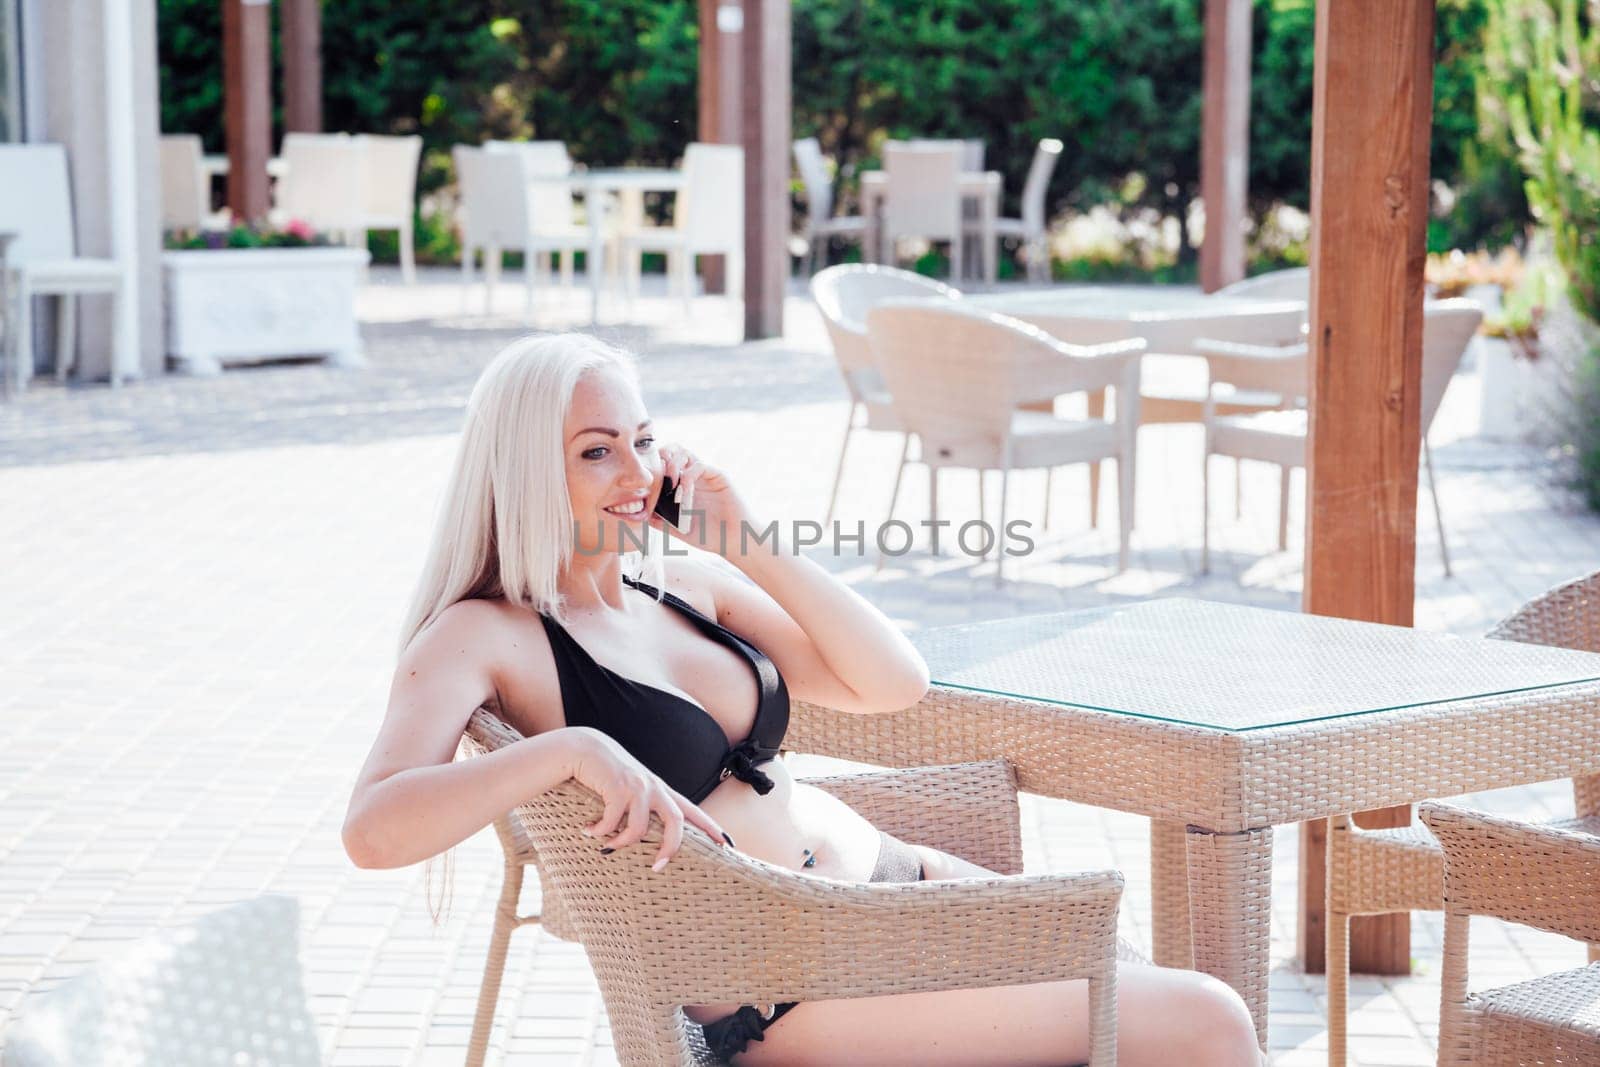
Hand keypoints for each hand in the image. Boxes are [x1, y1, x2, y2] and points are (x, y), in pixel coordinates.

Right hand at [562, 727, 728, 870]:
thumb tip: (644, 838)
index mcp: (660, 790)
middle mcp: (654, 787)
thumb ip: (642, 808)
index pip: (692, 811)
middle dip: (670, 847)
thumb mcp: (631, 790)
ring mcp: (638, 786)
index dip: (711, 828)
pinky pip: (612, 822)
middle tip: (658, 867)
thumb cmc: (607, 774)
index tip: (728, 845)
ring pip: (639, 829)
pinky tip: (587, 830)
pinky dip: (599, 832)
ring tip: (605, 847)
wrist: (584, 748)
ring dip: (620, 843)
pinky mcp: (618, 787)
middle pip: (676, 821)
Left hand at [651, 443, 751, 557]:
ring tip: (669, 484)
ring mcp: (705, 475)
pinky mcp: (718, 476)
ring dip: (672, 465)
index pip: (664, 464)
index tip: (645, 484)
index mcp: (682, 486)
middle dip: (661, 459)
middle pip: (672, 451)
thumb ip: (660, 521)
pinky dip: (688, 475)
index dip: (652, 467)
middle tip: (656, 476)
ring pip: (684, 453)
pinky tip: (684, 490)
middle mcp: (693, 476)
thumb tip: (640, 514)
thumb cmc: (709, 537)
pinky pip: (699, 465)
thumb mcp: (678, 530)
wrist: (734, 541)